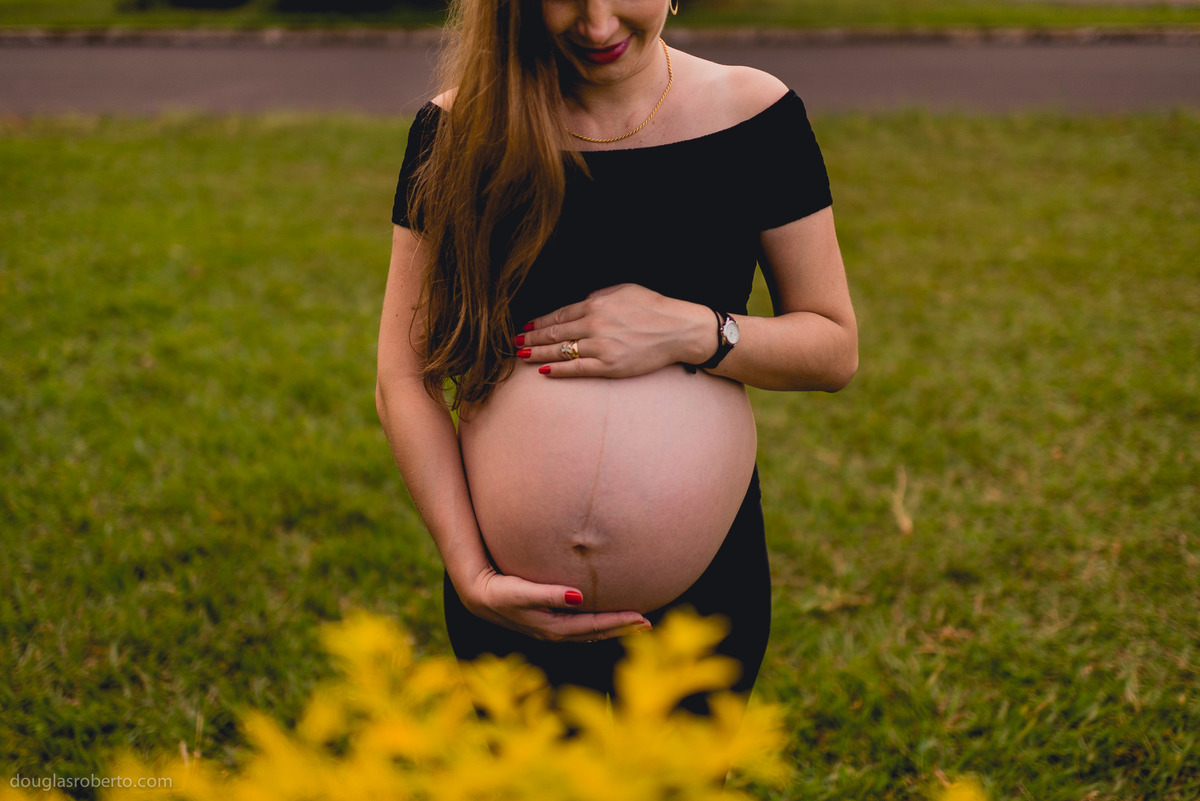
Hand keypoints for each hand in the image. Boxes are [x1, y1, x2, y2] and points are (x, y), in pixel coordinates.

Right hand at [461, 567, 651, 641]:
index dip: (619, 623)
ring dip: (612, 628)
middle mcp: (555, 633)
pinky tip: (605, 619)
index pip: (595, 626)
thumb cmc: (498, 591)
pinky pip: (580, 628)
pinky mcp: (547, 623)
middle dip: (623, 629)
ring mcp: (551, 630)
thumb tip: (579, 596)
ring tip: (634, 624)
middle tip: (649, 624)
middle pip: (597, 633)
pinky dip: (598, 625)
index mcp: (553, 628)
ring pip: (590, 633)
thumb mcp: (521, 592)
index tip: (642, 618)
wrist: (477, 596)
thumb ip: (548, 594)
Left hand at [516, 284, 712, 377]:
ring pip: (560, 351)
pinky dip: (557, 370)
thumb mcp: (624, 290)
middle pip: (554, 333)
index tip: (525, 327)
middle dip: (532, 338)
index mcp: (596, 304)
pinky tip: (543, 371)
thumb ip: (599, 296)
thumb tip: (581, 303)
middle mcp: (594, 325)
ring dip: (538, 354)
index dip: (539, 322)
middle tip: (515, 343)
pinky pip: (577, 369)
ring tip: (521, 357)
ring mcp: (600, 347)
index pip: (559, 315)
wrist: (679, 329)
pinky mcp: (609, 366)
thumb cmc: (654, 307)